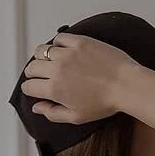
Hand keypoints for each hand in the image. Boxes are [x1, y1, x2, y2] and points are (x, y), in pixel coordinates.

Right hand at [21, 32, 136, 123]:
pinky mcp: (79, 41)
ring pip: (42, 50)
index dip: (29, 89)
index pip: (29, 87)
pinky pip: (59, 38)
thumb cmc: (104, 103)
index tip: (34, 89)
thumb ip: (53, 113)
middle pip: (32, 67)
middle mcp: (57, 69)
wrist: (125, 85)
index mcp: (54, 89)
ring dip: (41, 57)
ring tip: (49, 62)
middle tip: (39, 76)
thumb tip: (37, 108)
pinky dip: (57, 43)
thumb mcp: (77, 116)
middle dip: (33, 73)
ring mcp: (67, 53)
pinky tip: (62, 50)